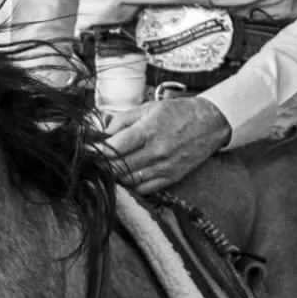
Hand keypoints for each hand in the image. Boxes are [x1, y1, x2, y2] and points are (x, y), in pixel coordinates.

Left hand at [102, 97, 231, 193]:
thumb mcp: (148, 107)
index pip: (115, 147)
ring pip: (128, 180)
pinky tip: (125, 176)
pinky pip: (144, 189)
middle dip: (102, 164)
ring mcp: (164, 167)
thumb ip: (123, 120)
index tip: (86, 150)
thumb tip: (102, 132)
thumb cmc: (178, 113)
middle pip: (118, 167)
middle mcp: (156, 152)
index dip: (96, 150)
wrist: (210, 123)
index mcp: (148, 131)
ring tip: (107, 168)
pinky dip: (131, 185)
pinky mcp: (171, 178)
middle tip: (93, 160)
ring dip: (115, 176)